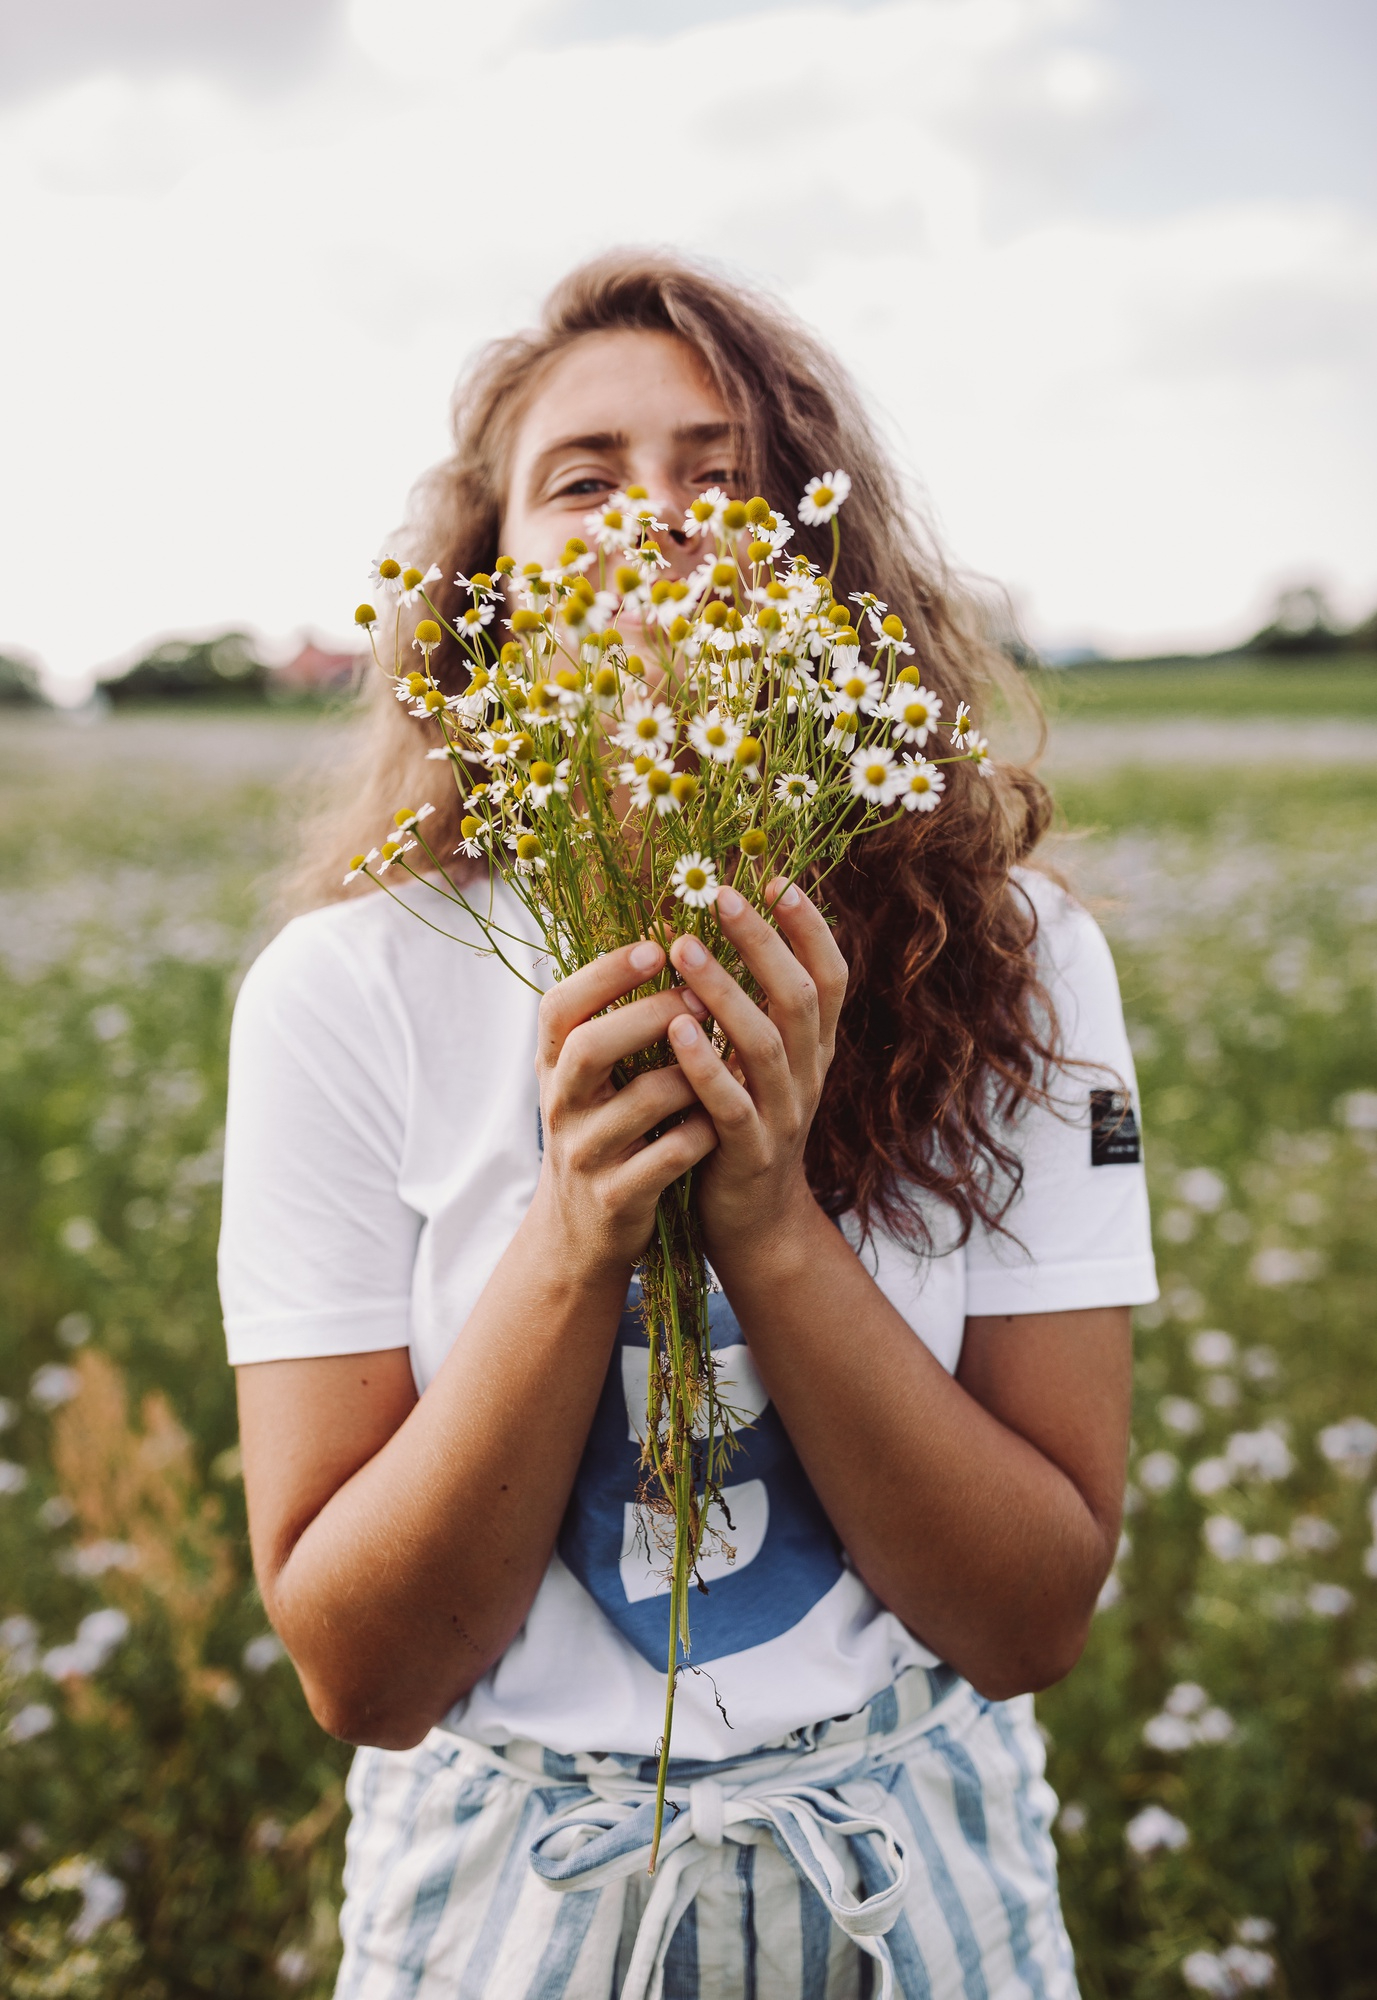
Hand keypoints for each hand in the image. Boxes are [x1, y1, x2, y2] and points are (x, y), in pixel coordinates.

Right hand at [531, 941, 718, 1277]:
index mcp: (554, 1066)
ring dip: (691, 1074)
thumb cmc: (604, 1130)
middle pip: (589, 1047)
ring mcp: (586, 1154)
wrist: (583, 1232)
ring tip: (727, 1059)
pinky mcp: (617, 1197)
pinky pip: (668, 1156)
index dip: (604, 972)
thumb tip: (666, 937)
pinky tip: (723, 1119)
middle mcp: (561, 1105)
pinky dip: (701, 1134)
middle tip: (700, 996)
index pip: (560, 1006)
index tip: (656, 944)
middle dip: (648, 1016)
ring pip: (641, 1101)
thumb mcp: (591, 1077)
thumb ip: (614, 1019)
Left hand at [665, 879, 848, 1258]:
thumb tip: (733, 925)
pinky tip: (675, 1029)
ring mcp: (785, 1115)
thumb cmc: (741, 1122)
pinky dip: (706, 1065)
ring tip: (682, 949)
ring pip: (766, 1045)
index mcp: (814, 1047)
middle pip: (799, 997)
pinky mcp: (751, 1152)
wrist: (752, 1220)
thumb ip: (756, 1006)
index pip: (830, 976)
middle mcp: (809, 1073)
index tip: (776, 877)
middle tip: (720, 894)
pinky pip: (733, 1105)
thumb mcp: (760, 1062)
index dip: (810, 926)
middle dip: (762, 941)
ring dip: (725, 992)